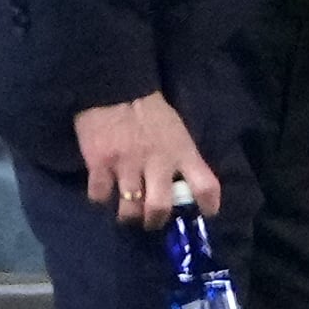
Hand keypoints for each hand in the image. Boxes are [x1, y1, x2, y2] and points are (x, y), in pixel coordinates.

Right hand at [75, 92, 218, 228]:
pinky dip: (101, 198)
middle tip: (151, 221)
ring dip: (128, 215)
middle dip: (155, 221)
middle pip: (159, 208)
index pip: (205, 185)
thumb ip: (180, 157)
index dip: (209, 205)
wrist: (113, 87)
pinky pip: (100, 196)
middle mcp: (156, 162)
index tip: (205, 213)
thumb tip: (180, 186)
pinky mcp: (99, 164)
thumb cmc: (149, 110)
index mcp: (181, 151)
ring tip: (126, 212)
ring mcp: (126, 165)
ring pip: (129, 209)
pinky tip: (103, 191)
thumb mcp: (176, 130)